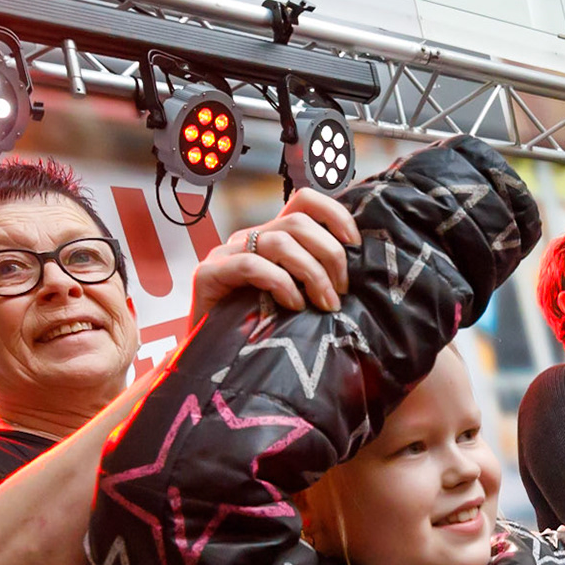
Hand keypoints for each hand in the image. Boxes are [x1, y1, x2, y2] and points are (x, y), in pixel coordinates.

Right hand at [188, 189, 358, 321]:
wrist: (215, 362)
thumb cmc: (262, 334)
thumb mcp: (299, 300)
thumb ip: (318, 280)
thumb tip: (355, 277)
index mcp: (272, 238)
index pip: (304, 202)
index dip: (335, 215)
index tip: (355, 246)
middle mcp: (249, 239)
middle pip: (297, 222)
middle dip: (330, 254)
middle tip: (341, 291)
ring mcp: (226, 254)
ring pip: (279, 242)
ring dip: (312, 274)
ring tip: (325, 304)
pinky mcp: (209, 274)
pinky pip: (251, 266)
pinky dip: (280, 284)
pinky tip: (294, 306)